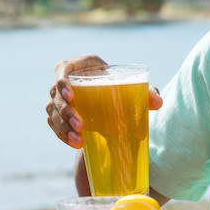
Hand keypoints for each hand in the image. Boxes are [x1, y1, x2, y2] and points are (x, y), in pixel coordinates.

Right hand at [45, 55, 163, 146]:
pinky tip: (75, 143)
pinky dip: (62, 135)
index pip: (62, 70)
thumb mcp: (132, 86)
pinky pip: (53, 124)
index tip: (72, 96)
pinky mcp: (57, 113)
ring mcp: (58, 98)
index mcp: (80, 66)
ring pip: (52, 112)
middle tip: (81, 126)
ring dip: (63, 127)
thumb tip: (157, 103)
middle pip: (55, 95)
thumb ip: (146, 92)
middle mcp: (64, 80)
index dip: (62, 82)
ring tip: (79, 142)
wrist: (111, 101)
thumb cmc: (121, 88)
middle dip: (65, 112)